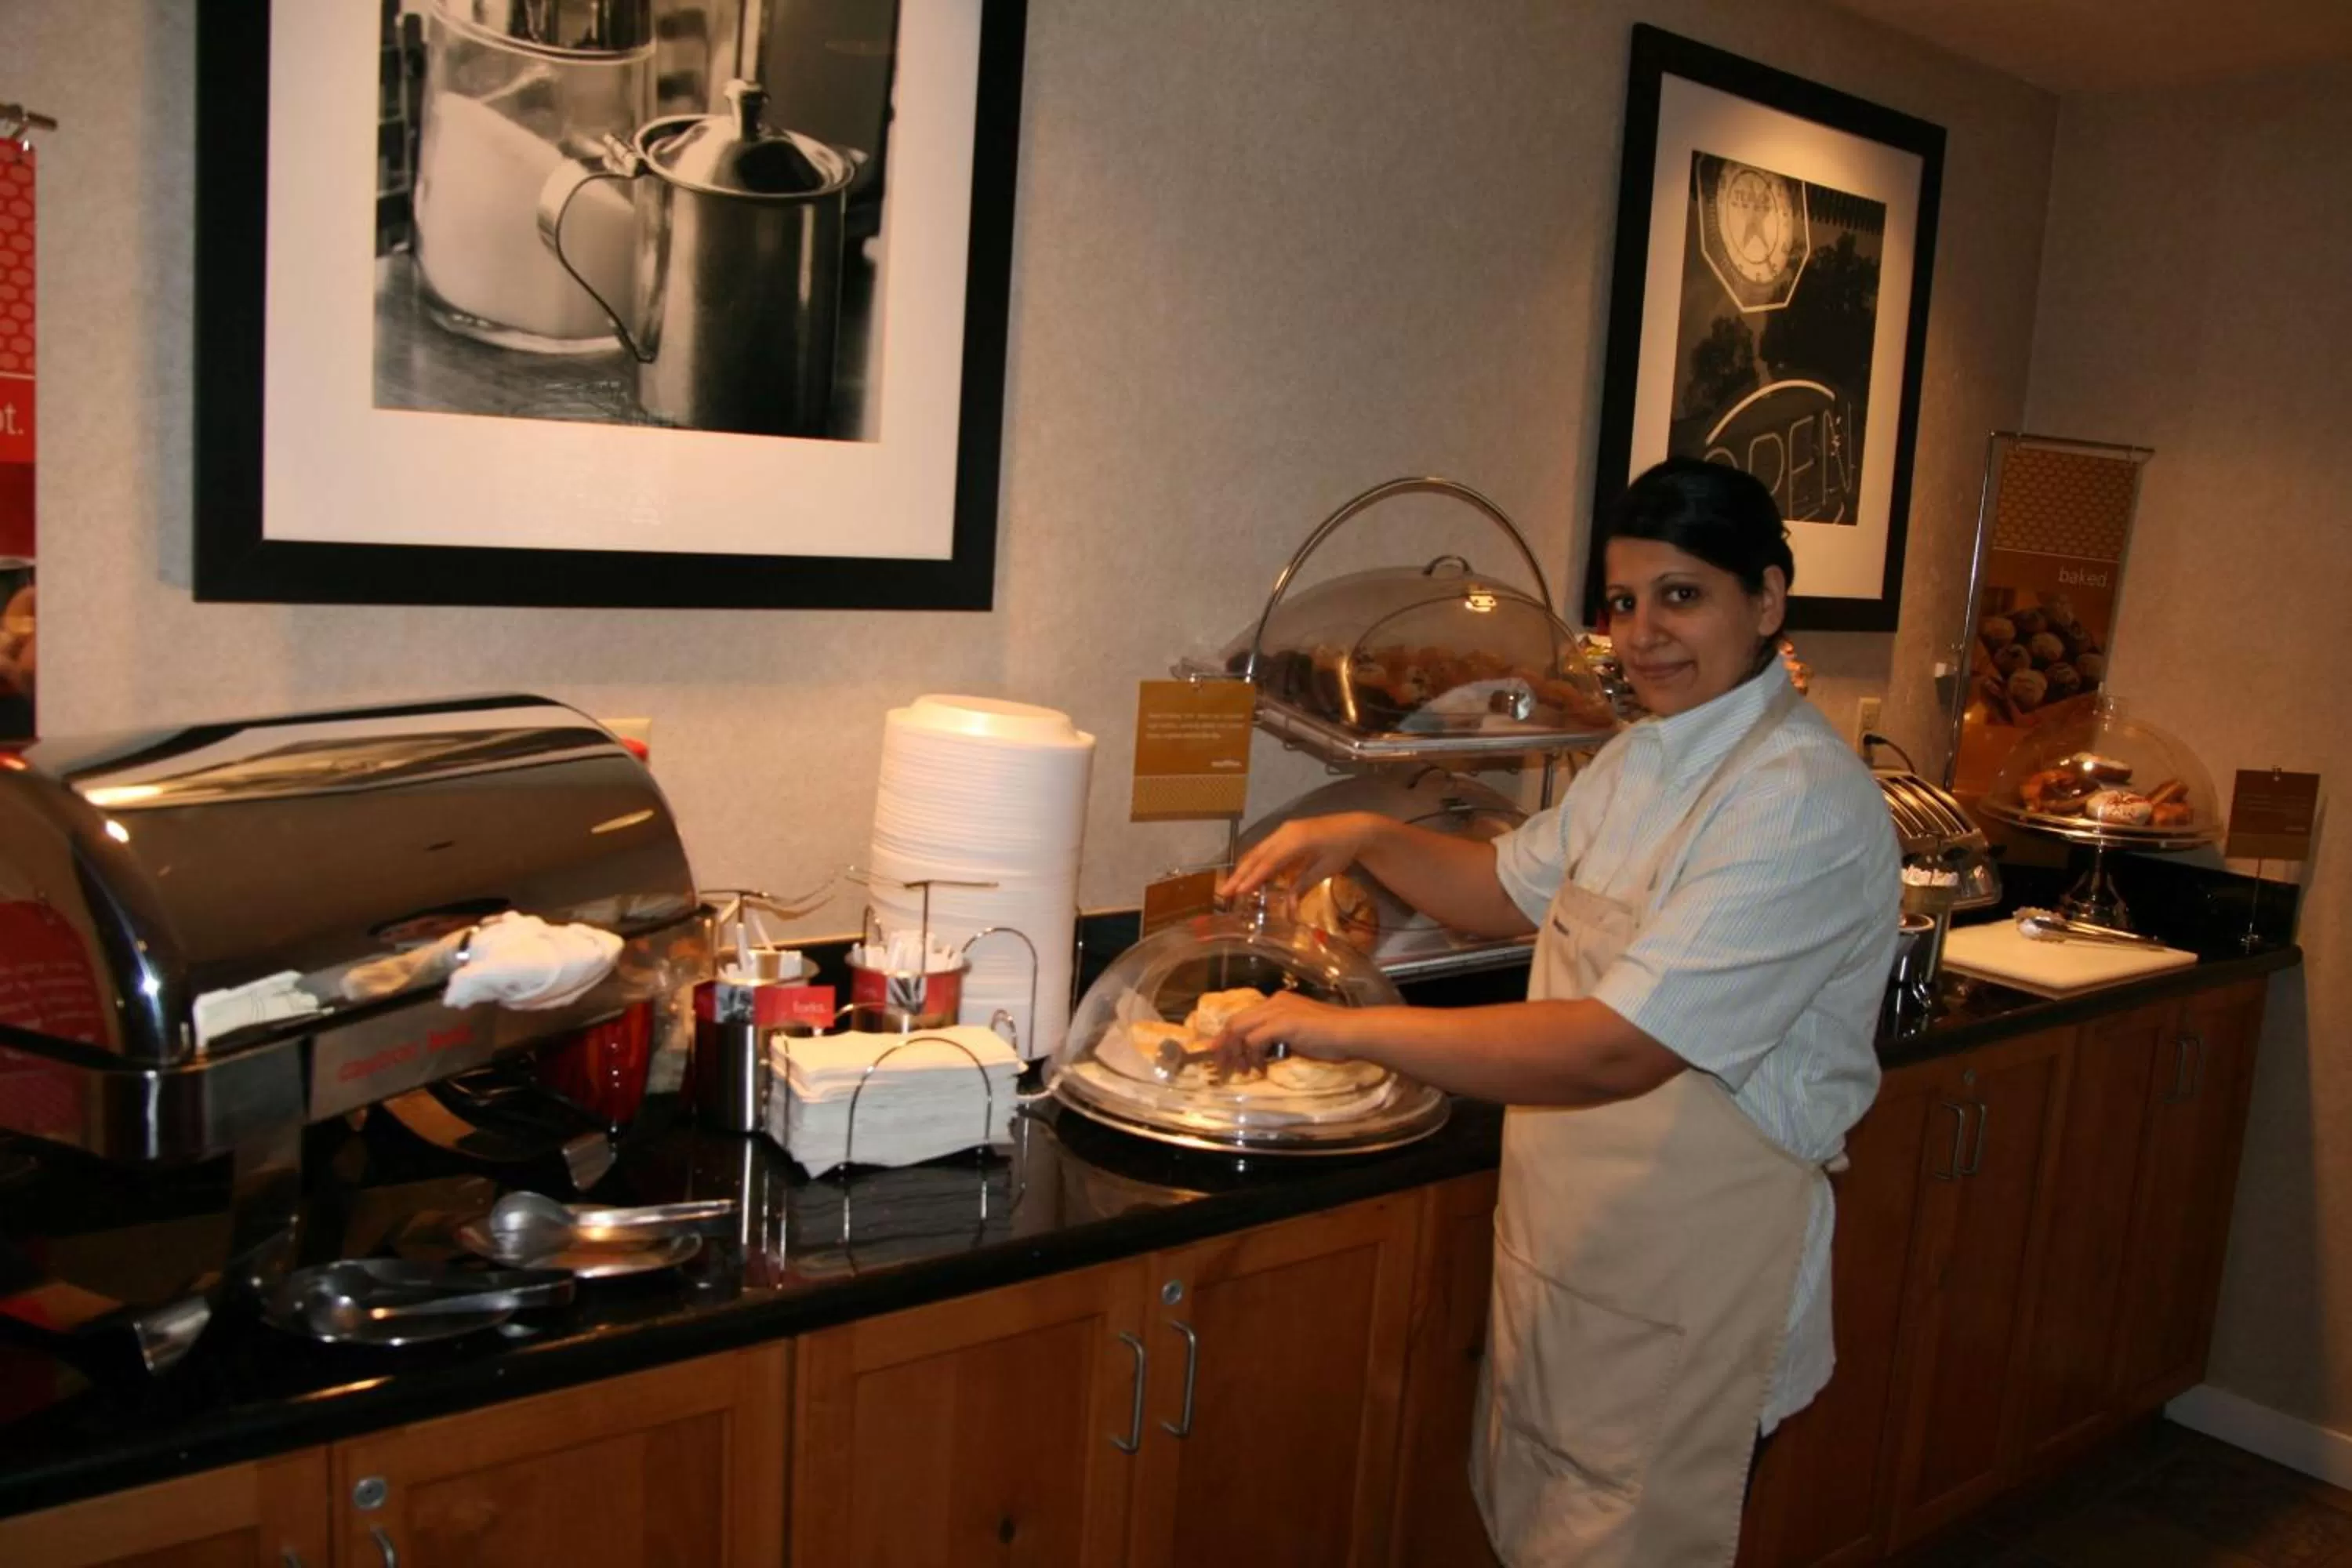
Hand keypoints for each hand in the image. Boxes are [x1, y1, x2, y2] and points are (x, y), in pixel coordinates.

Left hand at [1212, 991, 1370, 1077]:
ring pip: (1239, 1029)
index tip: (1221, 1056)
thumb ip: (1278, 1037)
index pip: (1243, 1017)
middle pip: (1234, 1021)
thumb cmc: (1331, 1037)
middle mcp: (1274, 1002)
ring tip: (1240, 1071)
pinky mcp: (1283, 1023)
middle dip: (1224, 1046)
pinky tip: (1261, 1069)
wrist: (1351, 1032)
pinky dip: (1253, 1056)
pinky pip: (1255, 1040)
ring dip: (1235, 1053)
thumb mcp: (1298, 1034)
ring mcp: (1278, 1010)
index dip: (1228, 1037)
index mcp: (1277, 1002)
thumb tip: (1261, 1054)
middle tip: (1222, 1068)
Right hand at [1219, 813, 1381, 903]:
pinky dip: (1254, 863)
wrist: (1354, 828)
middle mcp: (1285, 832)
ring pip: (1258, 851)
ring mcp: (1283, 831)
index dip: (1253, 878)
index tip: (1239, 892)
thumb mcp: (1325, 870)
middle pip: (1257, 856)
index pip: (1269, 862)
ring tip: (1230, 887)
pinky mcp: (1284, 833)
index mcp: (1296, 840)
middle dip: (1240, 875)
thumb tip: (1288, 909)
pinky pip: (1265, 849)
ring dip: (1244, 869)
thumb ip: (1303, 886)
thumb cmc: (1342, 849)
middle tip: (1224, 892)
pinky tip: (1247, 875)